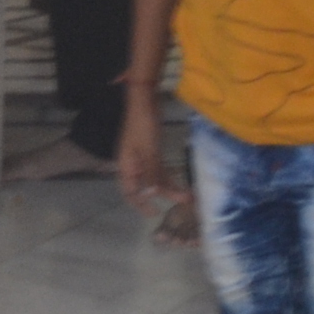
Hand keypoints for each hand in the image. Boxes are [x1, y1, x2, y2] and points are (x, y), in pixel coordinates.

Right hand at [114, 92, 189, 227]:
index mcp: (126, 164)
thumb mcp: (148, 150)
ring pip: (155, 178)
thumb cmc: (142, 124)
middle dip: (163, 195)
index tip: (154, 213)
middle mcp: (133, 164)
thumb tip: (149, 195)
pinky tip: (180, 182)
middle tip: (181, 203)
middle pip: (145, 186)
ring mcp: (142, 157)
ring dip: (169, 186)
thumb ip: (149, 173)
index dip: (139, 203)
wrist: (144, 100)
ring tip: (187, 195)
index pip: (129, 191)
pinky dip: (169, 176)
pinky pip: (159, 168)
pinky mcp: (151, 151)